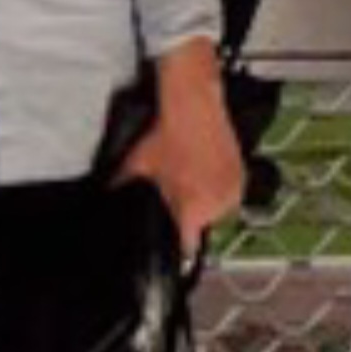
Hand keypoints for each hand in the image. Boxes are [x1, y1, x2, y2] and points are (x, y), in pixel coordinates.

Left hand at [114, 38, 243, 259]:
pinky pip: (230, 193)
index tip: (174, 233)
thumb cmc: (166, 135)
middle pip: (201, 223)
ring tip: (194, 174)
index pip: (187, 245)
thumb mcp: (139, 163)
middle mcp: (216, 208)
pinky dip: (221, 186)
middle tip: (180, 189)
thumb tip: (107, 193)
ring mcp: (233, 193)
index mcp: (191, 212)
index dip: (178, 240)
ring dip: (207, 199)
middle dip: (190, 210)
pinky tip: (207, 167)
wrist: (193, 107)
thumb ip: (122, 184)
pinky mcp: (243, 178)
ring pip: (217, 209)